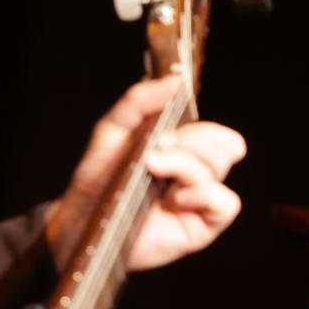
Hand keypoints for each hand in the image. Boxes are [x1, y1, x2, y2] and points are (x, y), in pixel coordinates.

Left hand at [46, 76, 245, 271]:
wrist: (82, 221)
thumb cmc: (98, 178)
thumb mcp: (114, 129)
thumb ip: (141, 100)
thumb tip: (177, 80)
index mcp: (182, 153)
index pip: (216, 135)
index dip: (204, 129)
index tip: (170, 130)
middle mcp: (194, 177)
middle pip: (223, 149)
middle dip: (190, 142)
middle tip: (156, 147)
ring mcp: (198, 202)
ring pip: (218, 170)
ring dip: (185, 164)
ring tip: (153, 169)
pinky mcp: (201, 228)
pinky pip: (227, 204)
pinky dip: (204, 193)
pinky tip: (175, 199)